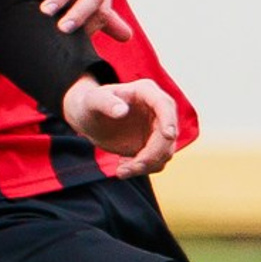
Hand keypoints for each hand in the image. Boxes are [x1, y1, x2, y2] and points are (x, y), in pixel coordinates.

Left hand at [61, 75, 180, 179]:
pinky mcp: (154, 145)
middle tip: (127, 168)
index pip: (164, 104)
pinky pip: (157, 162)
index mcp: (146, 91)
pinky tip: (122, 166)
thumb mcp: (93, 100)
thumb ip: (105, 103)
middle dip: (152, 154)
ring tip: (120, 170)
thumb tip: (121, 111)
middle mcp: (158, 109)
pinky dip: (142, 169)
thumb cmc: (91, 104)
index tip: (168, 135)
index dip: (169, 119)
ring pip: (165, 152)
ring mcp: (158, 128)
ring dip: (145, 165)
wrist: (91, 119)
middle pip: (168, 134)